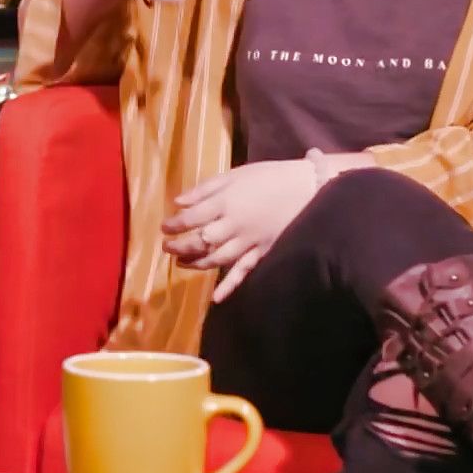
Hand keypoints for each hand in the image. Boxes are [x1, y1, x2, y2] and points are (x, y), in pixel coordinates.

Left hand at [160, 159, 318, 302]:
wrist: (308, 187)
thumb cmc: (269, 176)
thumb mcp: (234, 174)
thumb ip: (205, 189)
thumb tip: (177, 202)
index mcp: (225, 202)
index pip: (191, 218)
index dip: (174, 225)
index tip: (164, 227)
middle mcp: (233, 225)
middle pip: (200, 241)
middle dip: (180, 246)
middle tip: (167, 247)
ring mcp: (249, 241)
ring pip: (217, 258)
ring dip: (196, 263)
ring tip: (182, 263)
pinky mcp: (263, 252)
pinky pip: (244, 272)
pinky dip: (229, 286)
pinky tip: (216, 298)